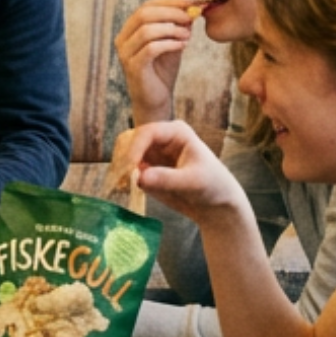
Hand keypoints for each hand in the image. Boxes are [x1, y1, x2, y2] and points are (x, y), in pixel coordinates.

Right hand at [109, 122, 247, 225]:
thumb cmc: (212, 186)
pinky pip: (126, 169)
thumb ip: (167, 179)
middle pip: (130, 140)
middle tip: (121, 178)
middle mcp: (160, 138)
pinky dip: (121, 178)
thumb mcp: (193, 182)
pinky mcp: (145, 168)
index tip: (130, 168)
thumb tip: (140, 178)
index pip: (147, 133)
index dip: (135, 148)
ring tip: (123, 186)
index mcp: (175, 132)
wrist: (215, 204)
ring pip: (124, 154)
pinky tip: (125, 189)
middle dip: (123, 158)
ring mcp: (151, 153)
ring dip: (120, 169)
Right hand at [114, 0, 196, 125]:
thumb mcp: (172, 43)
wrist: (156, 101)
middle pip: (144, 14)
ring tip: (188, 36)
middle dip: (171, 12)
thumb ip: (178, 27)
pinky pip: (151, 48)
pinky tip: (182, 46)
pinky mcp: (133, 67)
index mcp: (130, 30)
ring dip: (172, 29)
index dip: (170, 2)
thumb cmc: (163, 71)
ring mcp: (125, 54)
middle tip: (191, 17)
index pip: (147, 6)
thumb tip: (193, 9)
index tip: (192, 2)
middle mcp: (123, 39)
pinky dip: (170, 44)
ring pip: (147, 30)